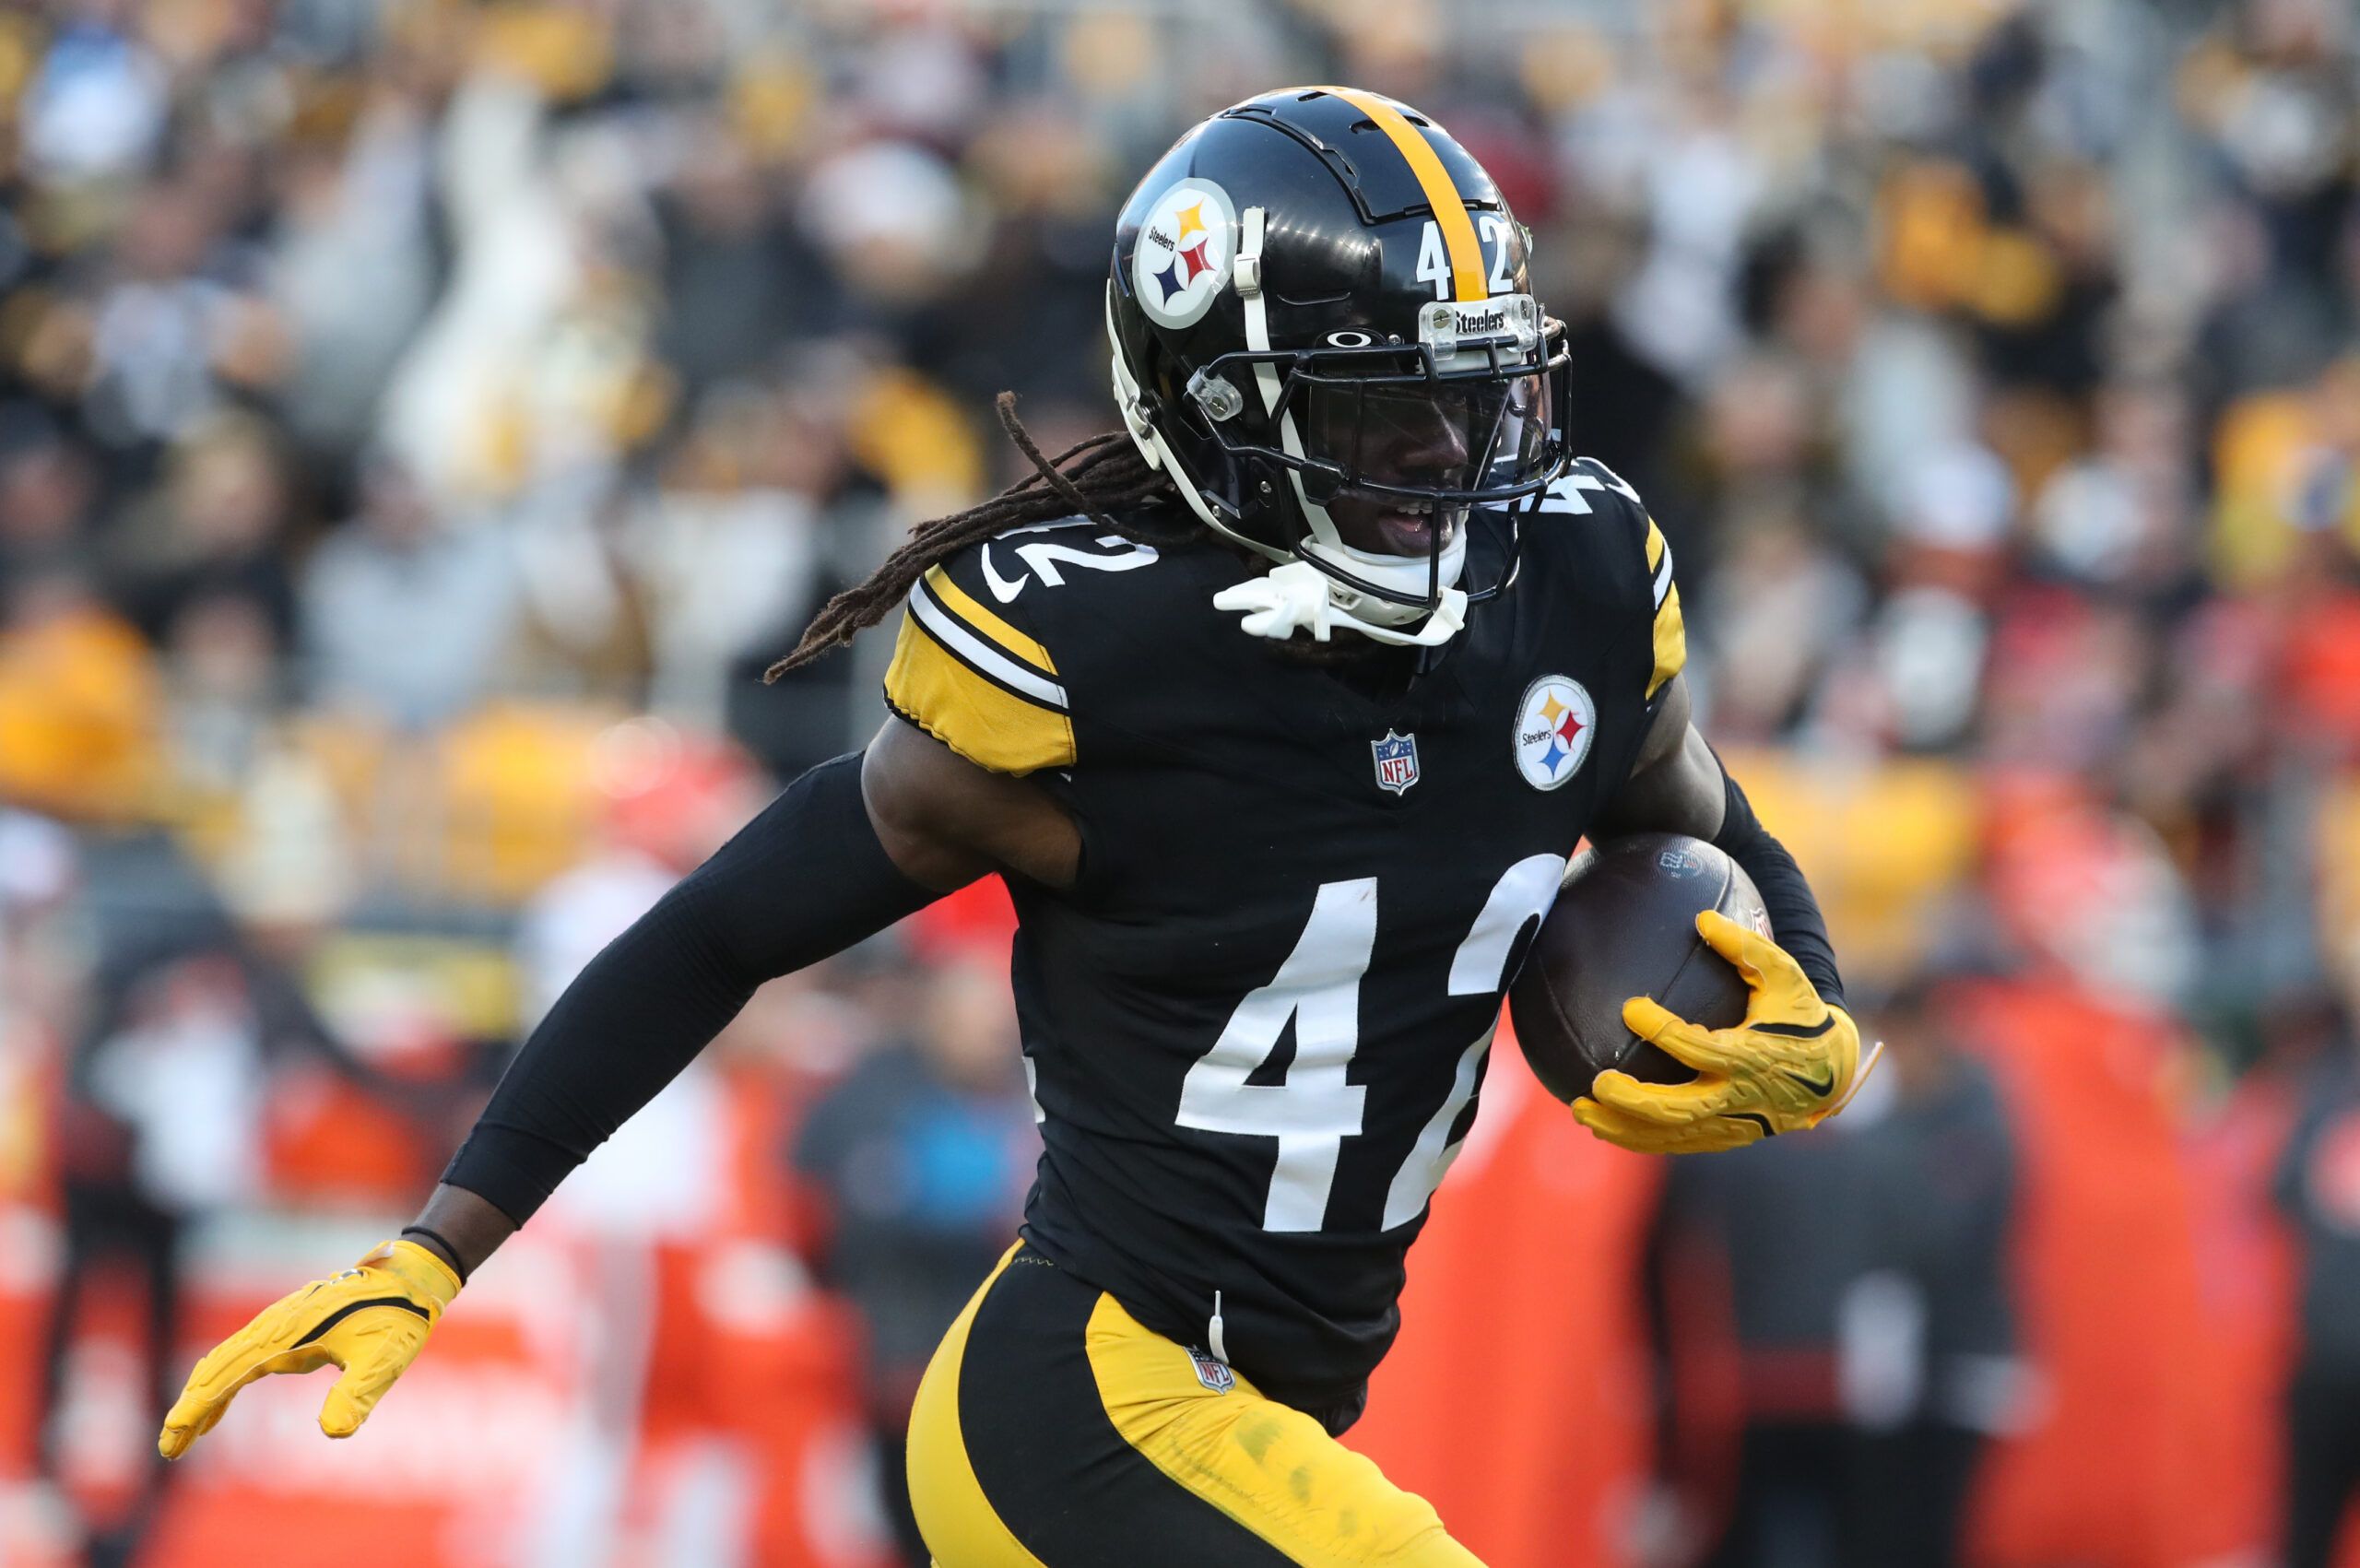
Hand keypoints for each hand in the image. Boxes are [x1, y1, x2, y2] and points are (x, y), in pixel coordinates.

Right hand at [158, 1238, 460, 1458]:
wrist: (413, 1276)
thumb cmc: (401, 1317)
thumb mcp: (386, 1359)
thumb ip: (359, 1393)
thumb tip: (333, 1433)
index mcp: (290, 1333)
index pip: (229, 1374)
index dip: (197, 1408)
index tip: (174, 1439)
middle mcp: (277, 1324)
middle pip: (216, 1366)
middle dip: (190, 1408)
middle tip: (169, 1449)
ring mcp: (281, 1322)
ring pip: (226, 1360)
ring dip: (202, 1396)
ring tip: (183, 1438)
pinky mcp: (290, 1325)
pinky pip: (244, 1355)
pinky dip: (224, 1383)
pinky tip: (217, 1410)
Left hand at [1571, 910, 1880, 1153]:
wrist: (1829, 1072)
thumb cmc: (1799, 1015)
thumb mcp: (1785, 975)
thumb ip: (1747, 947)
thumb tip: (1702, 918)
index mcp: (1751, 1055)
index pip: (1697, 1049)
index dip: (1662, 1031)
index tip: (1630, 1008)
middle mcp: (1738, 1097)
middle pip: (1679, 1108)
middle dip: (1634, 1099)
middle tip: (1598, 1081)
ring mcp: (1730, 1124)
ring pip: (1670, 1135)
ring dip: (1622, 1127)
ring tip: (1579, 1110)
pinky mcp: (1723, 1138)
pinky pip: (1676, 1144)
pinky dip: (1637, 1139)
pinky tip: (1601, 1125)